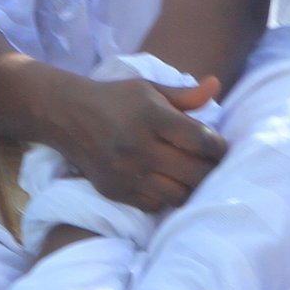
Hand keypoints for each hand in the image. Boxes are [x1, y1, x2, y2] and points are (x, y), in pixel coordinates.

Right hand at [50, 71, 226, 212]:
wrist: (68, 116)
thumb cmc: (116, 100)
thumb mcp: (150, 89)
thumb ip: (185, 94)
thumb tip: (216, 85)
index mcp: (151, 117)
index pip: (199, 140)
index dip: (218, 146)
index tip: (221, 147)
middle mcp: (138, 147)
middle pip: (193, 172)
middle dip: (210, 170)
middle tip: (212, 164)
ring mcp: (125, 174)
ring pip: (177, 195)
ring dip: (190, 186)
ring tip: (190, 174)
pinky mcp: (114, 191)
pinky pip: (154, 205)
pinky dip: (166, 196)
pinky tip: (166, 182)